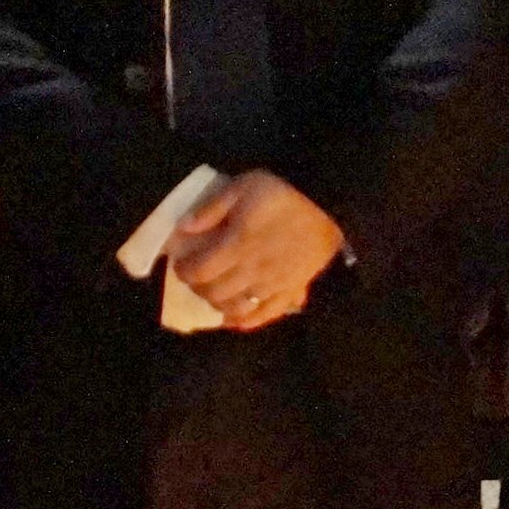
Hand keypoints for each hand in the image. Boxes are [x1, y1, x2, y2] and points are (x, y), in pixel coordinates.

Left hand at [168, 168, 344, 327]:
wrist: (328, 205)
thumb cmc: (283, 193)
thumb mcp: (243, 187)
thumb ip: (212, 209)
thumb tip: (184, 229)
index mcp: (237, 244)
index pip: (200, 270)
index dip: (185, 271)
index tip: (181, 263)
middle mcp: (252, 271)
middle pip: (215, 292)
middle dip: (198, 288)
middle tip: (195, 277)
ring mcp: (272, 285)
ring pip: (236, 308)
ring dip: (218, 304)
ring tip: (214, 294)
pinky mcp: (291, 291)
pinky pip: (265, 315)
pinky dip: (246, 322)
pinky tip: (234, 319)